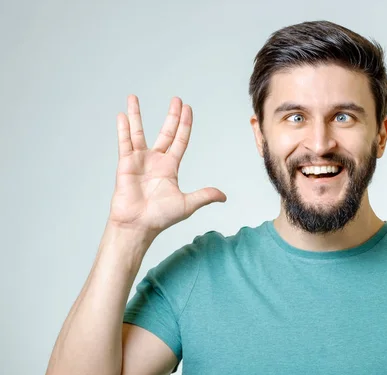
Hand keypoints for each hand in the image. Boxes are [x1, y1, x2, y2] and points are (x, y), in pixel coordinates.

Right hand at [108, 95, 225, 236]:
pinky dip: (123, 129)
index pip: (180, 141)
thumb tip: (223, 196)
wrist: (138, 225)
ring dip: (136, 115)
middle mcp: (155, 161)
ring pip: (138, 132)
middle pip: (165, 132)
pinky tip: (122, 115)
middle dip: (171, 116)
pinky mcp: (126, 164)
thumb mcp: (187, 204)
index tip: (188, 109)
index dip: (184, 125)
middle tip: (176, 99)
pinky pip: (124, 142)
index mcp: (170, 167)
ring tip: (133, 97)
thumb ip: (204, 196)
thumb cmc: (160, 218)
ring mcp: (140, 161)